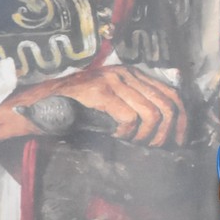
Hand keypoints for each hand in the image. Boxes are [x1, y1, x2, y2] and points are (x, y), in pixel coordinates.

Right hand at [0, 66, 186, 146]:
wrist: (37, 106)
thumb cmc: (77, 110)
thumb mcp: (114, 104)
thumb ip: (137, 106)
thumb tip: (167, 129)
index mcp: (134, 74)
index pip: (172, 94)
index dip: (181, 120)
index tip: (179, 140)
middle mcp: (126, 73)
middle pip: (167, 105)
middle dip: (165, 132)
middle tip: (152, 146)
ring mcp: (113, 80)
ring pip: (152, 113)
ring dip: (145, 135)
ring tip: (132, 141)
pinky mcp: (99, 92)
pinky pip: (130, 118)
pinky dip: (127, 133)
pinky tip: (116, 136)